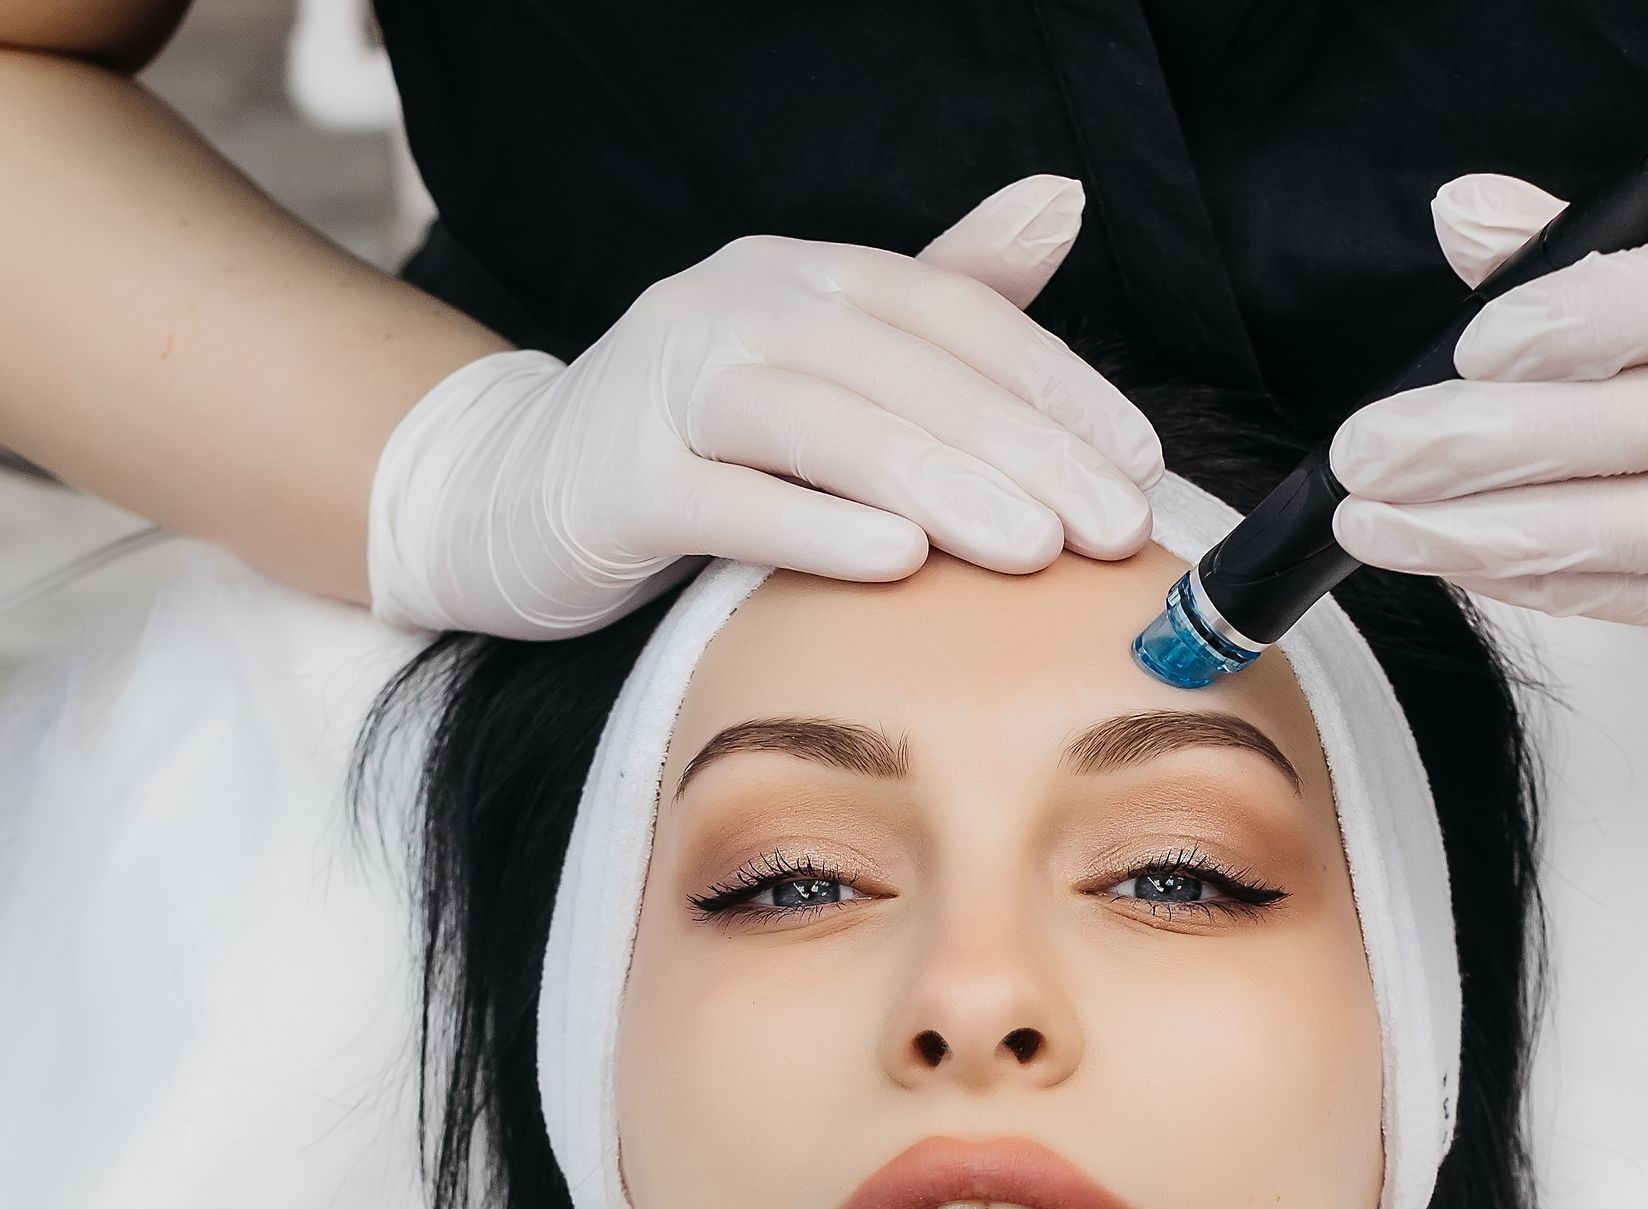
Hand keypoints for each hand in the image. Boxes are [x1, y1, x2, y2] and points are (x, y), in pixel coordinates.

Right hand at [368, 176, 1163, 637]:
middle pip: (904, 372)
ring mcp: (668, 387)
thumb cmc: (689, 440)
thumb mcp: (818, 362)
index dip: (1057, 387)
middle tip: (1110, 526)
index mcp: (804, 278)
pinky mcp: (615, 482)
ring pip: (825, 426)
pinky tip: (898, 565)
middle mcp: (739, 307)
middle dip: (1022, 449)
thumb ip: (938, 293)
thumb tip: (1061, 202)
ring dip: (940, 486)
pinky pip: (725, 501)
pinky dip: (814, 528)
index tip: (1138, 466)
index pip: (955, 317)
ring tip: (1034, 550)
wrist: (508, 493)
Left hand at [1326, 173, 1647, 682]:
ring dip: (1481, 534)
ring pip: (1624, 531)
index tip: (1479, 344)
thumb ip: (1615, 252)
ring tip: (1380, 524)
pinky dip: (1540, 581)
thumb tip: (1471, 220)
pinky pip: (1640, 598)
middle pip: (1634, 427)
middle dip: (1479, 445)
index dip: (1580, 321)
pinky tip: (1462, 564)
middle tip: (1374, 450)